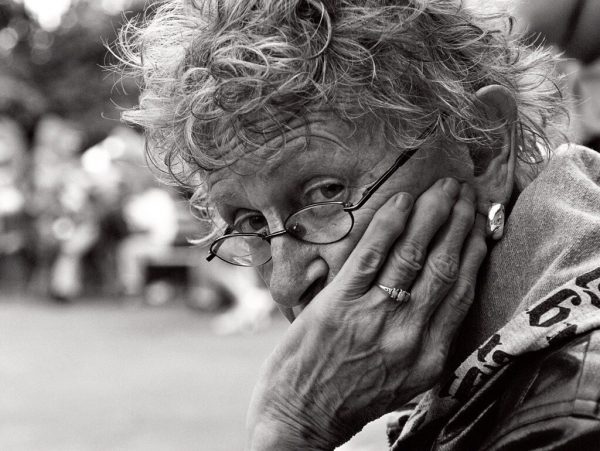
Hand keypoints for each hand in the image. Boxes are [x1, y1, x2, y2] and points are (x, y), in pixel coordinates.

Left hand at [246, 178, 486, 449]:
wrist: (301, 419)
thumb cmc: (349, 399)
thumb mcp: (403, 380)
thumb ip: (424, 342)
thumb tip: (440, 298)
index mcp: (430, 357)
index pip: (462, 292)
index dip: (474, 251)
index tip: (479, 224)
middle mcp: (410, 336)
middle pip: (444, 266)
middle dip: (458, 222)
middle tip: (464, 192)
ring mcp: (375, 318)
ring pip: (413, 255)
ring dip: (431, 215)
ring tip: (442, 188)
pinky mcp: (339, 304)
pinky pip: (371, 256)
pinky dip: (389, 225)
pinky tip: (401, 202)